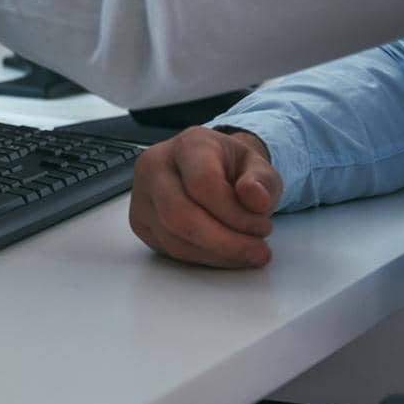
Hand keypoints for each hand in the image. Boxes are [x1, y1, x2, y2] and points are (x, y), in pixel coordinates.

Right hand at [129, 126, 283, 268]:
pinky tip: (224, 252)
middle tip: (257, 251)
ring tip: (245, 251)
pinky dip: (203, 258)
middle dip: (225, 242)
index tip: (263, 226)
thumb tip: (255, 199)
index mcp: (188, 145)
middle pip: (179, 214)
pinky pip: (170, 250)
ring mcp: (142, 194)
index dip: (235, 213)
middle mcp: (155, 165)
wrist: (211, 170)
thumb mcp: (259, 168)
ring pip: (174, 238)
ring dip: (217, 254)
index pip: (202, 183)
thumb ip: (263, 182)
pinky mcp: (139, 221)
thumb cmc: (232, 169)